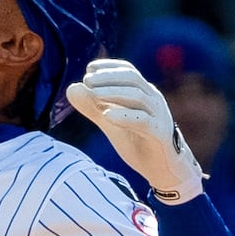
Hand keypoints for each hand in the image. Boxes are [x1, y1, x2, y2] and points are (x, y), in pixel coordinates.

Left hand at [66, 60, 205, 202]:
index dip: (110, 66)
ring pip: (137, 96)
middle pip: (132, 79)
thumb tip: (72, 88)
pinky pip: (143, 120)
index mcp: (144, 93)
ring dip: (114, 93)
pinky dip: (124, 116)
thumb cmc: (138, 142)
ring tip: (93, 94)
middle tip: (87, 79)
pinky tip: (106, 115)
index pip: (128, 71)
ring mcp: (158, 115)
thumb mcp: (111, 123)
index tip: (90, 67)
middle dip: (109, 77)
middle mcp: (153, 100)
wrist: (162, 169)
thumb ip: (93, 107)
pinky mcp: (160, 133)